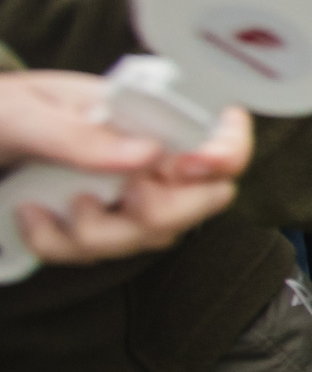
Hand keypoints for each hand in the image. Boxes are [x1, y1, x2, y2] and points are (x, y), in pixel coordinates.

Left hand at [7, 84, 252, 267]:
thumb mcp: (25, 114)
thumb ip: (81, 136)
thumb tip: (149, 154)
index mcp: (145, 117)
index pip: (217, 135)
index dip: (226, 153)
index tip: (191, 165)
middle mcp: (149, 159)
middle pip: (202, 202)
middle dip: (158, 211)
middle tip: (120, 194)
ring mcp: (128, 196)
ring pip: (152, 237)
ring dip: (94, 233)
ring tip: (51, 202)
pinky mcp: (100, 226)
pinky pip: (99, 256)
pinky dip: (57, 244)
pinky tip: (30, 214)